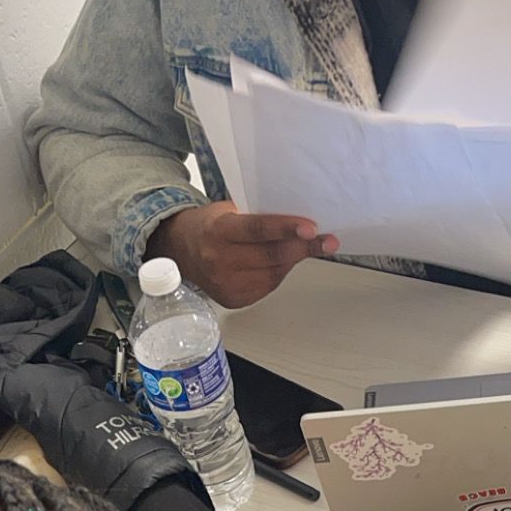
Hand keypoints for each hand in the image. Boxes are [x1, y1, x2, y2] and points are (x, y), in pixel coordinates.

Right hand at [151, 203, 339, 309]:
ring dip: (294, 260)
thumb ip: (258, 217)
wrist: (183, 251)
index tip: (312, 229)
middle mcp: (219, 261)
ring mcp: (226, 284)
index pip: (258, 230)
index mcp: (218, 232)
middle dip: (302, 247)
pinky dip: (280, 273)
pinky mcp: (234, 300)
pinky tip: (283, 262)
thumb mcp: (228, 211)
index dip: (287, 229)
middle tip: (327, 240)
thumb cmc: (210, 226)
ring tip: (308, 247)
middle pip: (271, 256)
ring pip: (274, 274)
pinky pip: (268, 287)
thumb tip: (298, 223)